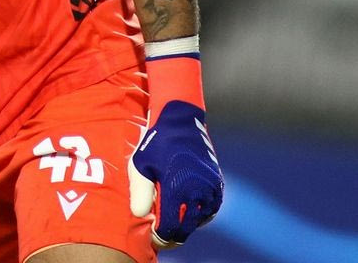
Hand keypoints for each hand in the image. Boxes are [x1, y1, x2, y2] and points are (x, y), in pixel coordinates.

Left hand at [129, 100, 223, 246]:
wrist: (180, 122)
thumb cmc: (155, 144)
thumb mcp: (140, 166)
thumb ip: (139, 192)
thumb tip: (139, 215)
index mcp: (178, 189)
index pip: (171, 227)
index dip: (160, 236)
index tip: (151, 235)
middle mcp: (198, 191)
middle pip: (187, 228)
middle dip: (173, 234)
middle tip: (160, 233)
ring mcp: (211, 188)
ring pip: (200, 220)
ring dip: (187, 224)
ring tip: (172, 221)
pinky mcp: (218, 184)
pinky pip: (210, 209)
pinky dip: (200, 214)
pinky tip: (187, 210)